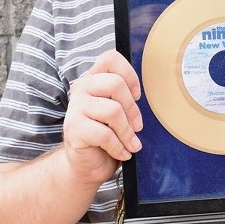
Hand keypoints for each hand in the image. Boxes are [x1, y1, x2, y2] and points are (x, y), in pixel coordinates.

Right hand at [63, 49, 142, 185]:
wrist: (87, 164)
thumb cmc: (107, 136)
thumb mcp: (118, 112)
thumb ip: (126, 99)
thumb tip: (151, 97)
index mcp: (94, 79)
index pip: (110, 59)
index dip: (129, 74)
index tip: (137, 95)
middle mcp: (82, 88)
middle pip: (115, 83)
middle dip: (132, 109)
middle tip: (138, 126)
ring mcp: (75, 107)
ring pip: (112, 110)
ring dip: (127, 132)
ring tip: (131, 144)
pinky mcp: (73, 128)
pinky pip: (104, 134)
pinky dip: (118, 147)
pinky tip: (122, 153)